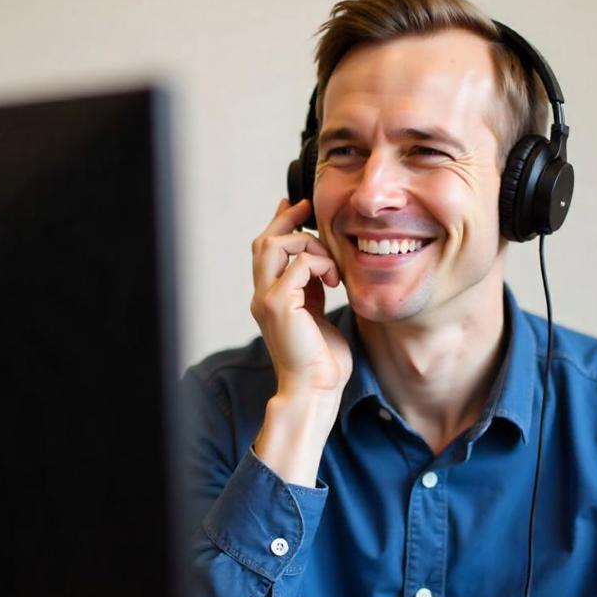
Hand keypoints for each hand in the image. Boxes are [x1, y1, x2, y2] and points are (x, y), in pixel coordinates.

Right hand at [249, 199, 352, 484]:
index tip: (296, 206)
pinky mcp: (279, 305)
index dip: (279, 224)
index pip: (266, 252)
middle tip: (308, 207)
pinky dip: (320, 264)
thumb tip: (318, 264)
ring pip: (274, 245)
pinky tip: (334, 280)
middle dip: (287, 220)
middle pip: (264, 242)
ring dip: (308, 244)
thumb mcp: (316, 314)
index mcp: (270, 298)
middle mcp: (262, 296)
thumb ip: (311, 289)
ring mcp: (266, 300)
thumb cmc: (321, 361)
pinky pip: (299, 263)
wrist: (315, 390)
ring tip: (330, 264)